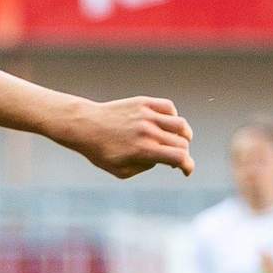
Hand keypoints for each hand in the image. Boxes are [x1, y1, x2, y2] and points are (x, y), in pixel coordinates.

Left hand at [62, 97, 195, 178]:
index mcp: (143, 150)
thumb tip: (162, 158)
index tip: (185, 170)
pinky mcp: (143, 102)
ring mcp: (147, 115)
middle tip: (172, 158)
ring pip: (180, 124)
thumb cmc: (100, 151)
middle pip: (182, 143)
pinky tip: (164, 124)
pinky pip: (169, 108)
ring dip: (183, 136)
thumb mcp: (121, 170)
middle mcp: (148, 131)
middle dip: (182, 154)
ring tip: (175, 140)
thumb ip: (146, 167)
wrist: (84, 126)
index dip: (188, 166)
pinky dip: (172, 117)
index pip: (179, 158)